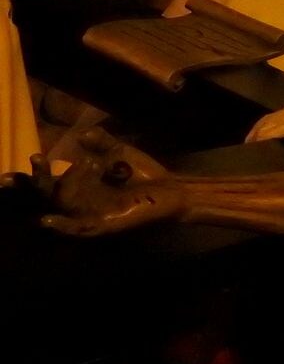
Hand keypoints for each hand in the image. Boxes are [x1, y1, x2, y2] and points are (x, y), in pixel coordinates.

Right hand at [37, 128, 178, 236]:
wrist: (170, 189)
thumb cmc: (143, 172)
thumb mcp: (120, 152)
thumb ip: (101, 142)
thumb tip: (81, 134)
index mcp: (80, 184)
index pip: (52, 178)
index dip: (39, 170)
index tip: (35, 156)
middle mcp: (81, 200)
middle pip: (51, 193)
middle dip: (40, 179)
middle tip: (39, 160)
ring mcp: (90, 213)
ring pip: (64, 204)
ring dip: (61, 187)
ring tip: (75, 169)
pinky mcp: (103, 225)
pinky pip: (77, 229)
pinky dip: (61, 226)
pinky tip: (46, 220)